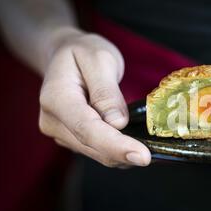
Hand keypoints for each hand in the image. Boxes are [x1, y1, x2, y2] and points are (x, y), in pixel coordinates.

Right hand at [39, 27, 150, 166]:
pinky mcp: (73, 140)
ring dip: (124, 154)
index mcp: (56, 98)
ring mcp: (61, 133)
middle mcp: (53, 121)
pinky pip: (99, 151)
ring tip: (149, 146)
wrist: (64, 55)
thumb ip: (107, 91)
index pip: (88, 129)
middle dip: (125, 153)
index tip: (143, 157)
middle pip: (93, 146)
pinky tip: (137, 144)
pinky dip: (119, 151)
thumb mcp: (99, 59)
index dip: (116, 146)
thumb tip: (118, 123)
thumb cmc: (83, 53)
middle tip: (157, 153)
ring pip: (98, 154)